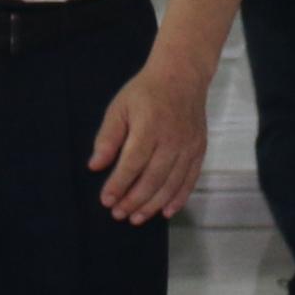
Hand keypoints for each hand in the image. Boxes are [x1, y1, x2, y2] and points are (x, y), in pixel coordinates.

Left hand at [87, 60, 209, 224]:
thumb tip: (95, 165)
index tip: (106, 200)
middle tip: (118, 214)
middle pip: (152, 178)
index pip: (132, 163)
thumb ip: (107, 137)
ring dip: (153, 205)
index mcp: (149, 127)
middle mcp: (172, 139)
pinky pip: (190, 180)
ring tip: (136, 218)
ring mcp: (188, 146)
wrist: (182, 76)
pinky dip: (179, 199)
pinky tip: (166, 212)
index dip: (118, 185)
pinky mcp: (199, 150)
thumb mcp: (119, 107)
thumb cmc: (146, 92)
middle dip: (134, 200)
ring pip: (171, 184)